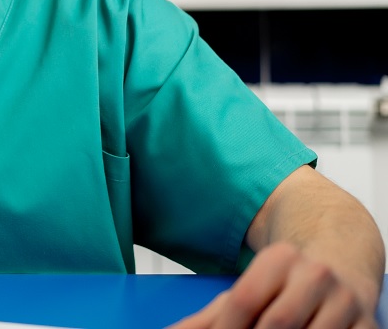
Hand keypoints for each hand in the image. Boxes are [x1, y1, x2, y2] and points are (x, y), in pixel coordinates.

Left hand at [169, 243, 377, 328]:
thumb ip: (208, 317)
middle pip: (279, 322)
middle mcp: (315, 274)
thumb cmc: (283, 284)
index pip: (244, 300)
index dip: (227, 328)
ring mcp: (346, 300)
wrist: (342, 258)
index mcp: (279, 259)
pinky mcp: (370, 324)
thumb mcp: (246, 289)